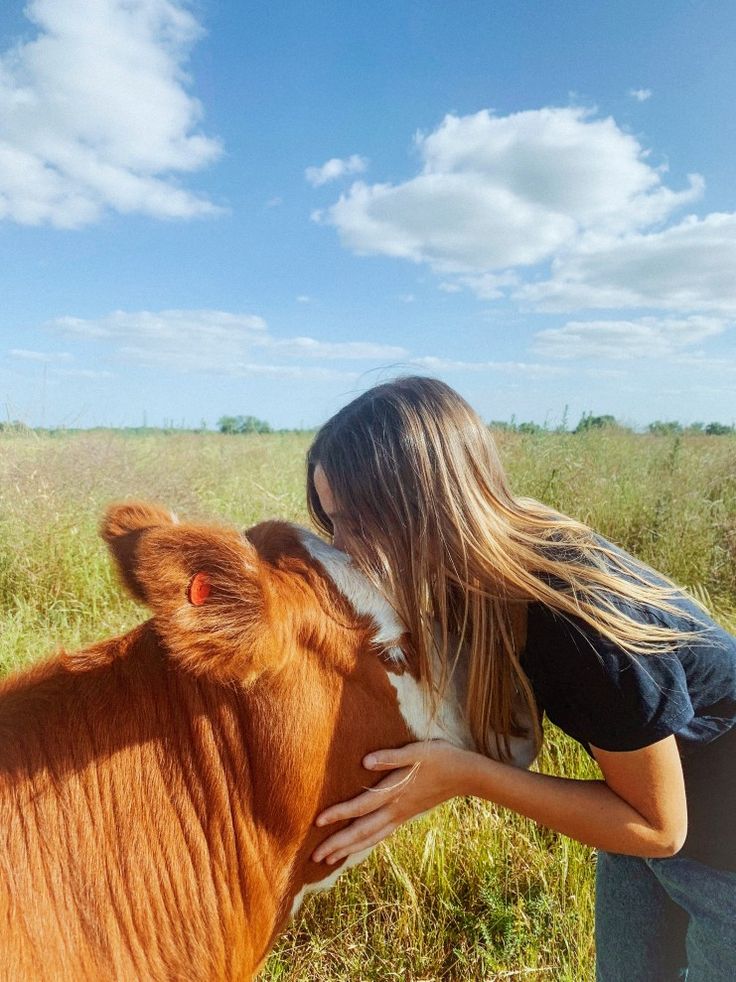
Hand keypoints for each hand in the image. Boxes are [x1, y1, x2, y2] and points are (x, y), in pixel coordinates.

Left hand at [311, 739, 470, 864]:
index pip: (362, 805)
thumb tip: (365, 761)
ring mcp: (401, 815)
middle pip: (362, 830)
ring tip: (328, 861)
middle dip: (338, 844)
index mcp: (396, 791)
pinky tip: (356, 848)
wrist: (465, 774)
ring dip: (349, 849)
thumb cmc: (440, 757)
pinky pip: (381, 835)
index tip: (318, 822)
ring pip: (371, 837)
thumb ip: (391, 757)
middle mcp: (396, 808)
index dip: (340, 813)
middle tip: (314, 858)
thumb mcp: (417, 751)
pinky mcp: (406, 816)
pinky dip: (365, 844)